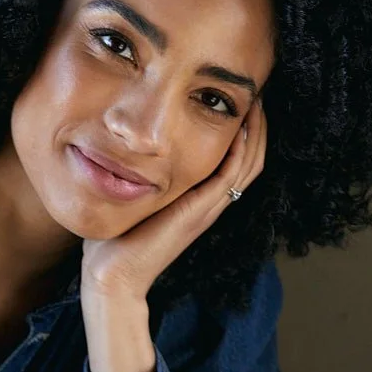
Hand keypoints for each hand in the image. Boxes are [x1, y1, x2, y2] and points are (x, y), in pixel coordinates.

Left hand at [80, 96, 266, 301]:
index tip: (239, 101)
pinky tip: (240, 129)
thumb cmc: (114, 245)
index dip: (244, 132)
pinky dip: (239, 153)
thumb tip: (117, 153)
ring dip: (255, 134)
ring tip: (257, 103)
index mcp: (197, 202)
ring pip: (247, 167)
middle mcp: (208, 205)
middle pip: (249, 161)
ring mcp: (206, 210)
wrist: (113, 277)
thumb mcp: (132, 200)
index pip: (234, 163)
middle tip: (258, 94)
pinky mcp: (197, 213)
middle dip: (257, 126)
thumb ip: (134, 178)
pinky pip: (229, 179)